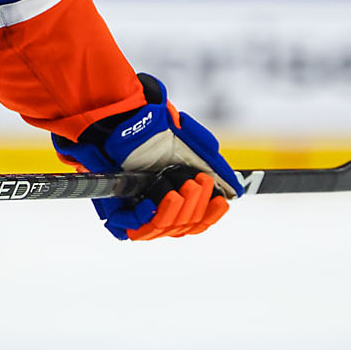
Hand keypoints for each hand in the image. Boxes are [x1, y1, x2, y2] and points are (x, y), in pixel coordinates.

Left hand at [52, 73, 242, 239]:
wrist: (127, 119)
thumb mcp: (194, 146)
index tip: (221, 202)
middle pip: (183, 228)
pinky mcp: (115, 209)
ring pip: (162, 230)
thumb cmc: (157, 129)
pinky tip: (153, 204)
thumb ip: (215, 168)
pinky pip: (131, 228)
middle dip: (195, 207)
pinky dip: (146, 219)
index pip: (197, 221)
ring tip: (180, 189)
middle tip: (197, 183)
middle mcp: (157, 206)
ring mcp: (136, 209)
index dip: (210, 216)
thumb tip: (235, 192)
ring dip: (176, 212)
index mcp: (176, 196)